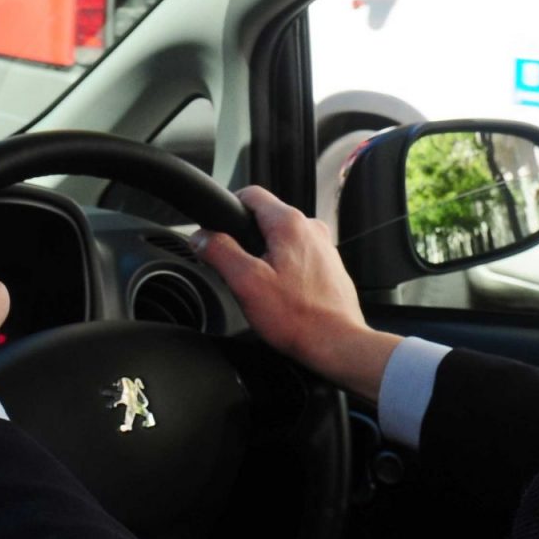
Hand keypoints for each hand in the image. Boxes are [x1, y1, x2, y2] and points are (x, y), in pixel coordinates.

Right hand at [195, 187, 401, 401]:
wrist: (337, 344)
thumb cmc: (298, 317)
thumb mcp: (246, 282)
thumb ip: (219, 252)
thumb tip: (201, 237)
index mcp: (290, 223)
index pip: (251, 194)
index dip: (228, 208)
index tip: (217, 230)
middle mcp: (311, 228)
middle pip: (265, 218)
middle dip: (246, 239)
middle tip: (238, 270)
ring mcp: (323, 246)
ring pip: (282, 239)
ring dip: (266, 256)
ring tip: (261, 287)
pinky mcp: (329, 266)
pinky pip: (298, 256)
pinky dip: (285, 269)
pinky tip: (282, 294)